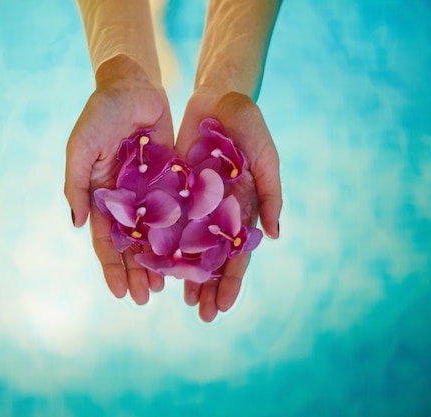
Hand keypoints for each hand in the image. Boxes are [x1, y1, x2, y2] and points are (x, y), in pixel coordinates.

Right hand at [64, 55, 173, 304]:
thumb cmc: (100, 114)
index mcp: (101, 196)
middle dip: (135, 272)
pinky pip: (177, 211)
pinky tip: (189, 254)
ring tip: (166, 288)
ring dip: (158, 261)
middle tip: (144, 300)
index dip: (111, 267)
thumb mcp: (80, 148)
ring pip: (156, 234)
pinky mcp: (172, 180)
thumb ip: (77, 185)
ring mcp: (150, 192)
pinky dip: (181, 234)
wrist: (133, 84)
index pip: (105, 240)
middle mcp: (126, 200)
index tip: (119, 293)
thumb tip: (78, 225)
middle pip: (131, 244)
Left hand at [175, 90, 281, 321]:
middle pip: (213, 257)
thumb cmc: (249, 125)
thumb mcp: (265, 157)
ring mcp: (196, 203)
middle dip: (208, 286)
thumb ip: (270, 194)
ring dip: (185, 272)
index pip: (238, 254)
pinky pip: (167, 220)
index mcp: (243, 209)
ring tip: (178, 299)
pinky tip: (154, 263)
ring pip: (189, 245)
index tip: (223, 308)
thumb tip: (276, 236)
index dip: (232, 281)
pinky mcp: (175, 190)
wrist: (219, 97)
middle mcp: (219, 211)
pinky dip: (162, 242)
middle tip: (201, 316)